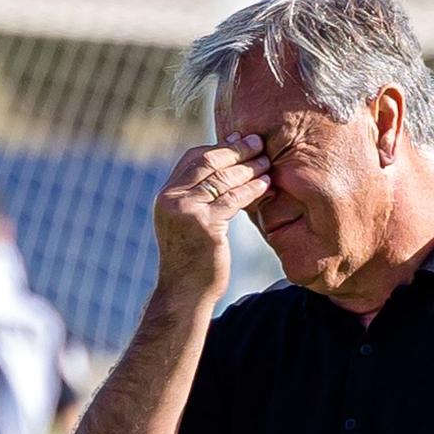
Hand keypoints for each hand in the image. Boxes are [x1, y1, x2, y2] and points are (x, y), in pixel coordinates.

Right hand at [151, 134, 269, 299]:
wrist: (185, 293)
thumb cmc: (192, 259)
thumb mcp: (189, 223)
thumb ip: (197, 197)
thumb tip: (221, 168)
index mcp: (165, 196)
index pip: (192, 159)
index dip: (217, 147)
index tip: (239, 140)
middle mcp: (171, 200)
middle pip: (207, 163)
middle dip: (236, 151)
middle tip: (259, 142)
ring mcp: (186, 212)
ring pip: (222, 179)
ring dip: (248, 167)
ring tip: (267, 161)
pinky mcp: (204, 225)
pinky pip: (233, 199)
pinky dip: (252, 188)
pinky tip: (266, 183)